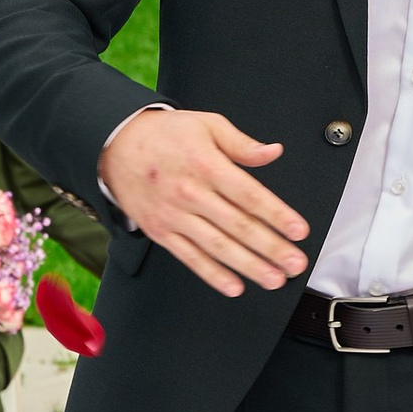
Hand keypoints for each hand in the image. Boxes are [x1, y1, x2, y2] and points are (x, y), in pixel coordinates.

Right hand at [97, 105, 308, 300]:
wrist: (114, 145)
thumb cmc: (164, 135)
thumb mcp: (206, 125)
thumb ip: (241, 143)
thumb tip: (273, 153)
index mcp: (206, 164)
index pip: (249, 195)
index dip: (277, 215)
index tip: (298, 231)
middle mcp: (190, 193)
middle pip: (238, 226)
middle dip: (271, 248)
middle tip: (295, 264)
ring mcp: (174, 216)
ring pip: (217, 246)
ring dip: (248, 266)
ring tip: (273, 279)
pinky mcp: (160, 231)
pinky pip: (190, 258)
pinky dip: (212, 275)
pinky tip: (234, 286)